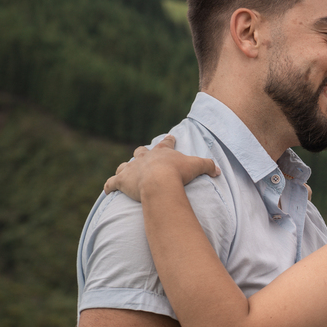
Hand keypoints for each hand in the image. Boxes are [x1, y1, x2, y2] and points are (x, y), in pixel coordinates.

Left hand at [104, 135, 218, 200]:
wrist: (159, 182)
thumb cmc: (178, 173)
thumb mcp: (197, 166)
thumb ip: (208, 166)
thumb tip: (218, 171)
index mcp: (162, 153)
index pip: (166, 144)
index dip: (169, 141)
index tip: (170, 137)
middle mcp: (144, 158)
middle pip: (140, 152)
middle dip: (141, 153)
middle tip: (142, 155)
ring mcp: (131, 169)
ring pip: (124, 166)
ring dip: (124, 169)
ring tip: (123, 173)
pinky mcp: (122, 181)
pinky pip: (112, 183)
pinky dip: (109, 186)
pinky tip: (107, 189)